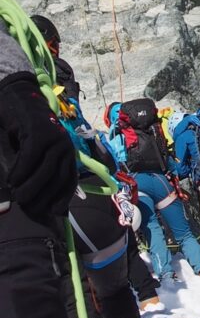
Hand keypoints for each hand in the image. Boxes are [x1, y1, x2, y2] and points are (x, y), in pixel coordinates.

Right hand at [0, 72, 76, 218]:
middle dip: (42, 196)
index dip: (62, 199)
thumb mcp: (36, 157)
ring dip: (29, 186)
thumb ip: (40, 175)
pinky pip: (31, 158)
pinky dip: (20, 171)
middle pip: (58, 178)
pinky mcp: (40, 131)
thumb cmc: (25, 135)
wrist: (19, 103)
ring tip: (16, 194)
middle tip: (25, 206)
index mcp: (68, 153)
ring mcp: (55, 137)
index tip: (52, 214)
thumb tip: (42, 206)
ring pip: (45, 170)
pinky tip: (12, 178)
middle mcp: (66, 145)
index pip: (69, 181)